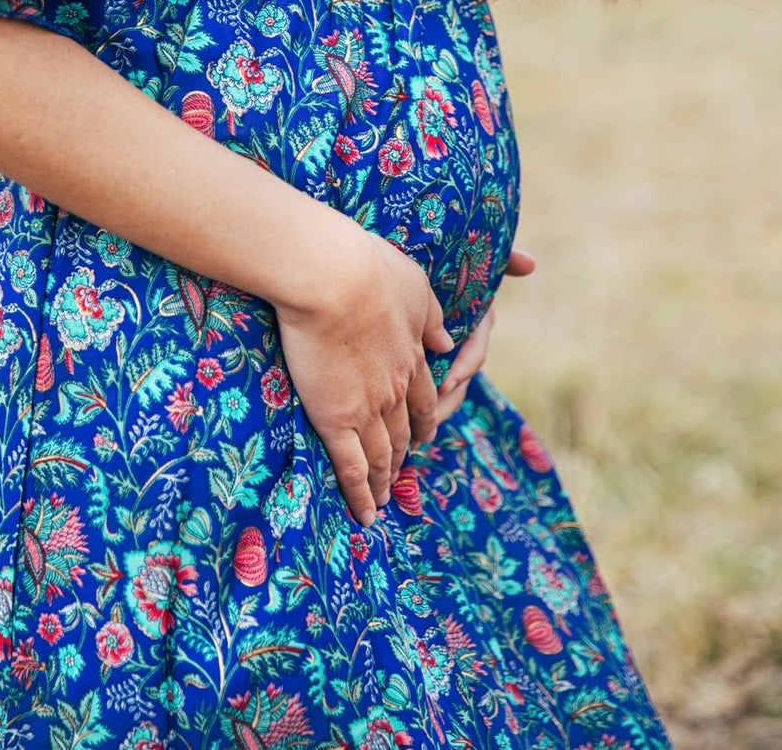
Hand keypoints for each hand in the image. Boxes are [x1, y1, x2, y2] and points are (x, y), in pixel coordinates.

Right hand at [274, 228, 453, 527]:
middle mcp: (397, 388)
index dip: (424, 418)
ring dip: (384, 480)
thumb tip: (447, 342)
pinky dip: (359, 493)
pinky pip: (351, 467)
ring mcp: (368, 407)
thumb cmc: (369, 267)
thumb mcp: (415, 284)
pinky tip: (365, 513)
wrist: (334, 277)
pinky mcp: (335, 418)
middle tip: (402, 473)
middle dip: (405, 453)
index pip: (424, 397)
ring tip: (383, 500)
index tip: (424, 433)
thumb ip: (431, 316)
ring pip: (381, 455)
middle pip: (405, 430)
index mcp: (414, 355)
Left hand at [431, 246, 535, 424]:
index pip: (475, 352)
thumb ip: (506, 260)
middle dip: (446, 402)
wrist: (432, 262)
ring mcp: (450, 354)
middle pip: (460, 381)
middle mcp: (466, 342)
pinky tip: (404, 421)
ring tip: (415, 430)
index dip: (465, 367)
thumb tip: (531, 263)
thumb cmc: (457, 261)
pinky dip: (420, 402)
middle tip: (427, 419)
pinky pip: (429, 387)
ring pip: (446, 391)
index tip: (448, 382)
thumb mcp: (481, 261)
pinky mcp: (432, 361)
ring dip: (433, 410)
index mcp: (478, 322)